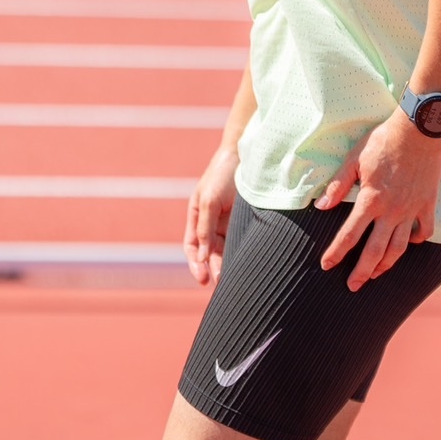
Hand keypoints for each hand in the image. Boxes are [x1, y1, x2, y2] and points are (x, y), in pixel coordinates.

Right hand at [184, 146, 238, 286]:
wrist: (248, 155)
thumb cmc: (223, 174)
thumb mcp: (210, 200)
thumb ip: (205, 228)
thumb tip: (201, 257)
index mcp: (197, 214)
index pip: (192, 246)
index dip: (195, 264)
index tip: (203, 279)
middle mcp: (211, 221)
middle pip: (209, 252)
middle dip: (214, 269)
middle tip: (222, 284)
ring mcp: (229, 222)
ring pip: (226, 250)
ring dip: (228, 265)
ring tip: (236, 280)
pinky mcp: (245, 221)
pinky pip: (241, 242)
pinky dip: (241, 255)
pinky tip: (246, 265)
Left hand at [315, 112, 440, 290]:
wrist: (418, 131)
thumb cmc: (382, 141)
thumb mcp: (354, 159)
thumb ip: (337, 185)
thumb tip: (320, 206)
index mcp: (371, 201)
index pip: (350, 234)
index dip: (336, 252)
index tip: (326, 265)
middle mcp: (392, 212)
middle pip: (375, 250)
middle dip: (362, 271)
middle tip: (352, 286)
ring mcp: (412, 210)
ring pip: (400, 247)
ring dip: (386, 264)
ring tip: (376, 274)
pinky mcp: (428, 204)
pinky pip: (425, 230)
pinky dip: (417, 241)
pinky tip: (409, 245)